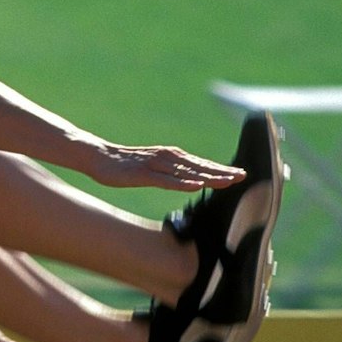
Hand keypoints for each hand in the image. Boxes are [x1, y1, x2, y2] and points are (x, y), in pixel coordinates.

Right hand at [86, 143, 242, 191]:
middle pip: (199, 166)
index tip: (241, 174)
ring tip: (228, 181)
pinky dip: (183, 182)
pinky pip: (166, 179)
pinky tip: (196, 185)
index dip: (221, 170)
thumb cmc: (125, 164)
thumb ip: (170, 173)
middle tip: (243, 176)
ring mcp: (155, 165)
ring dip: (208, 176)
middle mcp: (167, 157)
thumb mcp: (152, 168)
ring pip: (187, 172)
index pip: (201, 165)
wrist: (98, 156)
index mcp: (171, 157)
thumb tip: (189, 181)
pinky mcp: (143, 173)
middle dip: (222, 172)